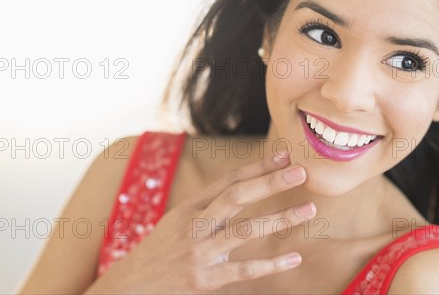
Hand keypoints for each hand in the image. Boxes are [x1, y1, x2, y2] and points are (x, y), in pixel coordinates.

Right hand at [83, 149, 315, 293]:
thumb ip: (210, 206)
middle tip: (300, 171)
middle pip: (237, 197)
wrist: (130, 284)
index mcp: (191, 207)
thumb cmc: (162, 248)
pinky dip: (271, 264)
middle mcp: (195, 225)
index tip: (284, 155)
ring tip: (308, 211)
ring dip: (279, 219)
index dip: (258, 166)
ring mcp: (199, 252)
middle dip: (270, 182)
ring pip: (244, 231)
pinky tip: (294, 257)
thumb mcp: (179, 219)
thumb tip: (245, 187)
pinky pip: (243, 270)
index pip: (229, 180)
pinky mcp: (204, 280)